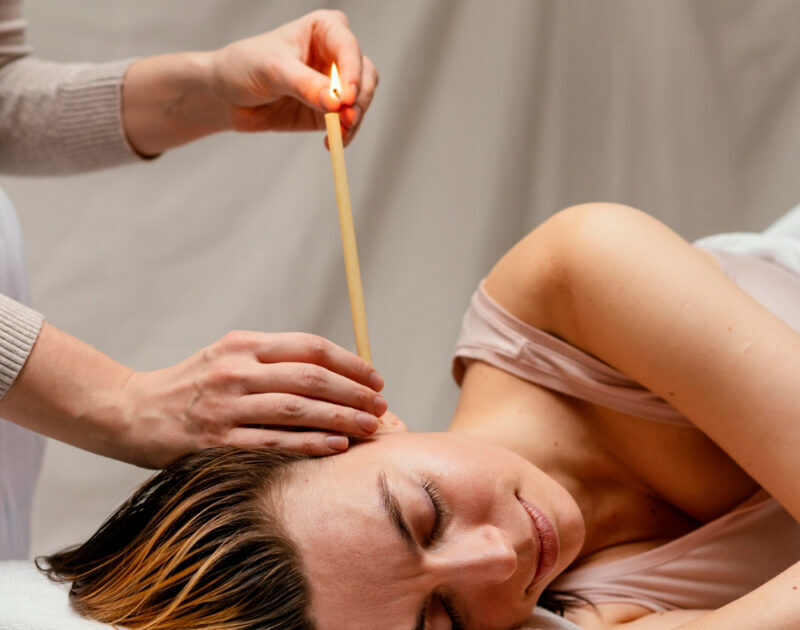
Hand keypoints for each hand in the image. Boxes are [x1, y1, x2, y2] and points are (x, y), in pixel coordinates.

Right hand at [120, 331, 387, 466]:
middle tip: (380, 405)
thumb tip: (335, 372)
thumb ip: (274, 359)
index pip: (310, 348)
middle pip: (310, 378)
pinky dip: (309, 443)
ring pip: (296, 409)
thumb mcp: (228, 356)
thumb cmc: (192, 385)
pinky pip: (273, 442)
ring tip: (370, 426)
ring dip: (340, 418)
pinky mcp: (215, 442)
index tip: (375, 378)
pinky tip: (337, 445)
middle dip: (353, 392)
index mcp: (243, 345)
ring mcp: (225, 407)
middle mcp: (235, 371)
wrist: (132, 412)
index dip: (349, 363)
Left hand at [210, 9, 378, 145]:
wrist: (227, 95)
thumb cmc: (245, 67)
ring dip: (354, 120)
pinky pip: (349, 123)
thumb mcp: (273, 71)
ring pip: (362, 101)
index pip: (348, 48)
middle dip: (358, 100)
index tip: (347, 97)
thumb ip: (306, 85)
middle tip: (345, 120)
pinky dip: (345, 134)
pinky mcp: (331, 110)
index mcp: (324, 29)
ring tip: (338, 135)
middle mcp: (335, 54)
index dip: (352, 72)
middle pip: (364, 76)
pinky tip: (332, 142)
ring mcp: (335, 84)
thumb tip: (337, 103)